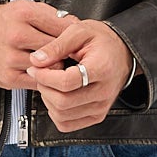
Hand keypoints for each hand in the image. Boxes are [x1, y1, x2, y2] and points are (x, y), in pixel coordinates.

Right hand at [0, 1, 75, 90]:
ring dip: (56, 67)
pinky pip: (38, 82)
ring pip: (50, 67)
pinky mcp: (9, 77)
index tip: (78, 40)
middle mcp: (17, 35)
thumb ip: (50, 15)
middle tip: (72, 55)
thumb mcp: (23, 8)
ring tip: (57, 64)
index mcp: (24, 14)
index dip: (74, 35)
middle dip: (67, 52)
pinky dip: (44, 79)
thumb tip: (75, 24)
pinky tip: (44, 73)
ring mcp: (12, 58)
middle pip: (58, 48)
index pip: (62, 27)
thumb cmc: (0, 22)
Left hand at [25, 17, 134, 131]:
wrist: (122, 53)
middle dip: (44, 88)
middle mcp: (104, 92)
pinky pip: (67, 124)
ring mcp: (101, 107)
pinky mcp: (96, 116)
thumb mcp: (79, 31)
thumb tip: (36, 60)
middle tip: (40, 75)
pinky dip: (55, 113)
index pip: (67, 82)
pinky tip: (56, 96)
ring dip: (48, 100)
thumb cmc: (101, 41)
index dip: (45, 76)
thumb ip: (57, 45)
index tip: (35, 67)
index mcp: (102, 69)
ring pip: (62, 115)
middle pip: (63, 102)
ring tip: (49, 84)